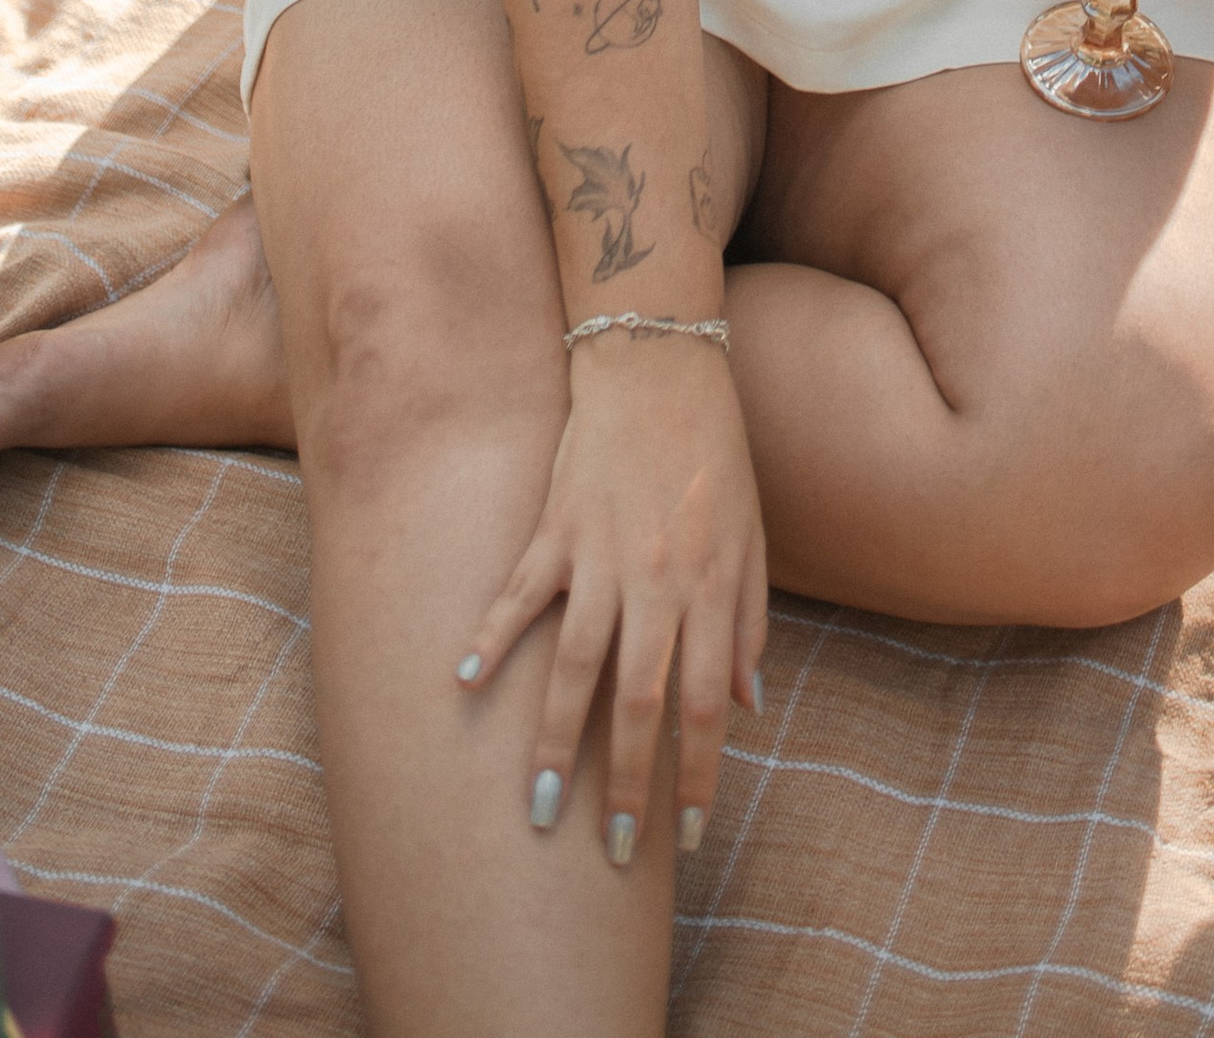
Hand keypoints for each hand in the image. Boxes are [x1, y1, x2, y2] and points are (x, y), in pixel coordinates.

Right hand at [455, 335, 765, 865]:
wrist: (663, 361)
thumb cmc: (714, 450)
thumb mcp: (752, 533)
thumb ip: (750, 620)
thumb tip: (749, 704)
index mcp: (714, 585)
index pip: (708, 703)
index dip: (698, 774)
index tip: (687, 835)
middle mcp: (660, 580)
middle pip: (640, 702)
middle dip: (625, 784)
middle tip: (611, 853)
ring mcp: (602, 554)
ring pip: (576, 666)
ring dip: (555, 742)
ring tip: (536, 808)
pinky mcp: (556, 526)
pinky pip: (519, 593)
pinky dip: (489, 637)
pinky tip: (461, 683)